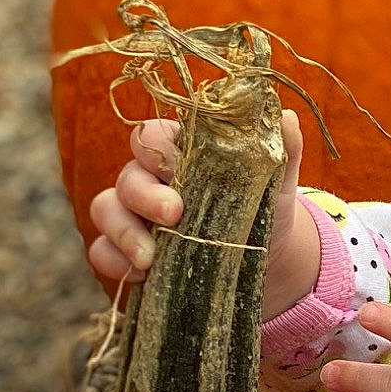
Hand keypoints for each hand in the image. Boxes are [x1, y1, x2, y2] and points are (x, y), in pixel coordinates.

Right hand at [88, 110, 320, 318]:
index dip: (156, 149)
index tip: (178, 170)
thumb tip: (288, 116)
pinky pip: (102, 252)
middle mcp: (149, 180)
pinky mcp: (127, 252)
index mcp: (180, 154)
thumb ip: (281, 151)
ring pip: (105, 210)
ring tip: (150, 258)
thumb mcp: (276, 184)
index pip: (151, 136)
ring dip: (124, 233)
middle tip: (173, 214)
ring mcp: (133, 215)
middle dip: (144, 195)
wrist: (266, 262)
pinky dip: (114, 262)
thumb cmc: (264, 211)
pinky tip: (141, 275)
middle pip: (128, 176)